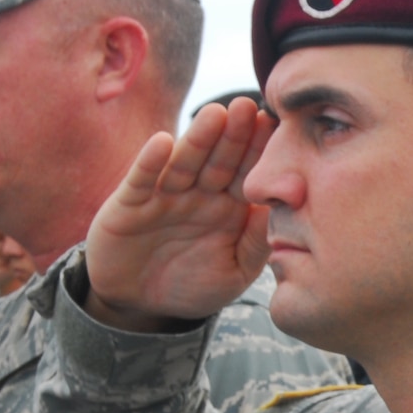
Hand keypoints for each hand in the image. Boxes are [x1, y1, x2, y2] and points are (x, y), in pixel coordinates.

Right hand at [82, 99, 274, 331]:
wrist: (140, 305)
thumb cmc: (193, 286)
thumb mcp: (234, 272)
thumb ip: (256, 245)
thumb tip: (282, 212)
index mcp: (228, 206)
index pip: (247, 173)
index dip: (259, 151)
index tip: (277, 127)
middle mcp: (198, 194)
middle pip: (219, 159)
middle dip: (234, 134)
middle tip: (250, 107)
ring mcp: (164, 195)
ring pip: (184, 163)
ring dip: (198, 139)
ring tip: (215, 114)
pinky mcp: (130, 203)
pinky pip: (142, 180)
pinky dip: (151, 162)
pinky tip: (162, 142)